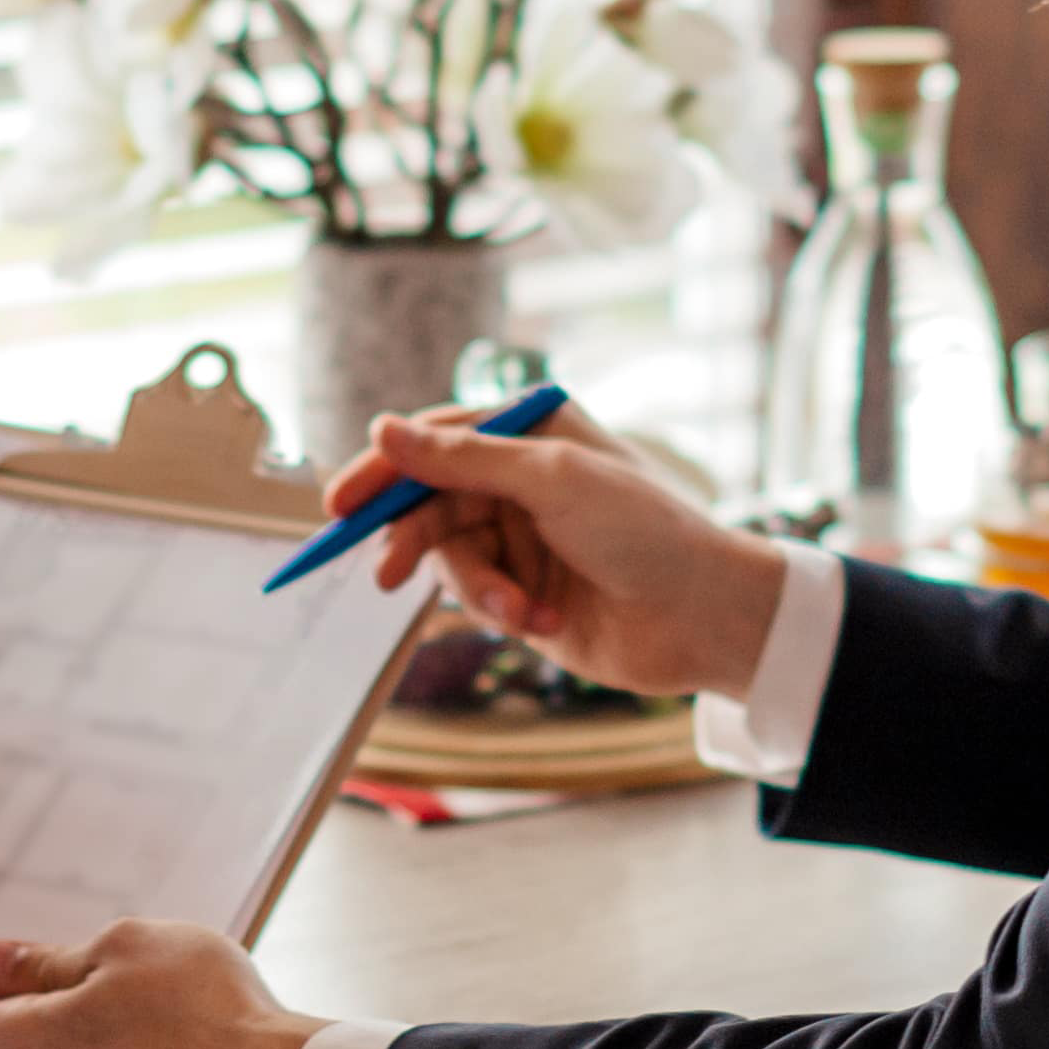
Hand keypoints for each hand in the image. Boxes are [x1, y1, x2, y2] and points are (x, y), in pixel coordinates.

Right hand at [342, 400, 790, 700]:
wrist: (705, 616)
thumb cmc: (646, 530)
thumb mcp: (551, 480)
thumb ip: (461, 458)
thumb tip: (383, 430)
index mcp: (533, 428)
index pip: (436, 437)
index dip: (385, 469)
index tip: (342, 502)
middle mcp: (523, 478)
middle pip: (430, 500)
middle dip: (415, 540)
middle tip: (386, 574)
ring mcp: (523, 536)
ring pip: (451, 556)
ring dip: (479, 588)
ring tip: (519, 609)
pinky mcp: (526, 591)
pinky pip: (478, 598)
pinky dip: (503, 611)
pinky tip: (546, 619)